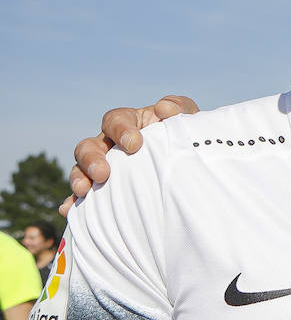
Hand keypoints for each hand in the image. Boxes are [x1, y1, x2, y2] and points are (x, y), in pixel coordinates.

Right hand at [62, 96, 199, 213]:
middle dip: (91, 158)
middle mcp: (110, 145)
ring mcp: (104, 168)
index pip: (115, 120)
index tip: (134, 144)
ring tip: (83, 191)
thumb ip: (180, 109)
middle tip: (103, 173)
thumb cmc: (186, 138)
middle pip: (88, 146)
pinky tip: (69, 211)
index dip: (121, 130)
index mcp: (129, 123)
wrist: (193, 165)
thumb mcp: (188, 120)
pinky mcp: (103, 191)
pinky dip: (75, 203)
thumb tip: (163, 108)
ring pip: (80, 170)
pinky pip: (83, 197)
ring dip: (79, 179)